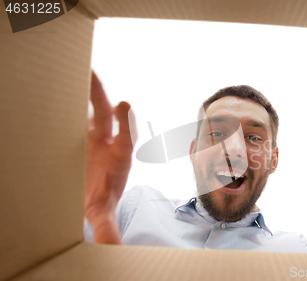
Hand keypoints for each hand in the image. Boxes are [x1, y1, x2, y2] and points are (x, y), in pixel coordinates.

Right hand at [85, 71, 136, 243]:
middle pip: (105, 116)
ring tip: (81, 69)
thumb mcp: (101, 211)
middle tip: (93, 76)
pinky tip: (64, 82)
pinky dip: (73, 98)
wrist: (93, 187)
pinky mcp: (81, 129)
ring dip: (89, 90)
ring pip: (92, 108)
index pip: (124, 138)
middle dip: (100, 96)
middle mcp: (108, 141)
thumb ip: (107, 227)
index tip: (125, 106)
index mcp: (118, 158)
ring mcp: (94, 132)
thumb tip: (114, 250)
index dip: (125, 123)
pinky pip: (78, 110)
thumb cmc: (100, 196)